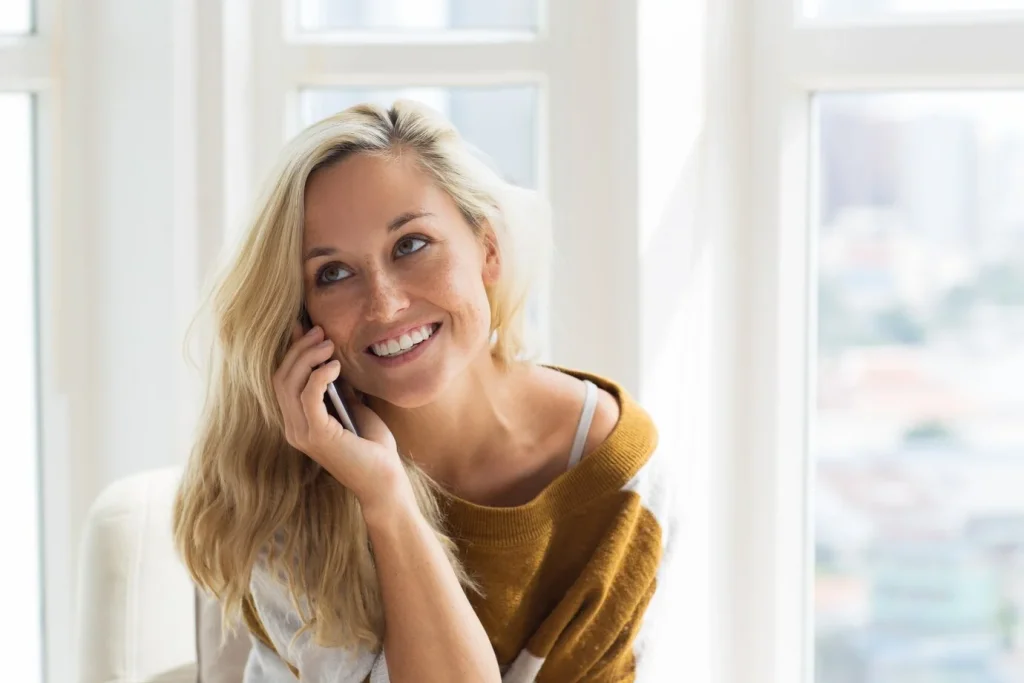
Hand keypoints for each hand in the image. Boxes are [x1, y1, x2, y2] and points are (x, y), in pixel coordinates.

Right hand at [273, 321, 410, 506]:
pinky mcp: (317, 435)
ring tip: (330, 345)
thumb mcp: (353, 409)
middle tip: (320, 331)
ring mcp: (302, 433)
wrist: (384, 479)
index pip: (281, 380)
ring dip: (308, 357)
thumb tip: (332, 359)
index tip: (305, 327)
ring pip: (289, 383)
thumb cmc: (372, 447)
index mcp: (298, 422)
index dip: (291, 352)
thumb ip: (338, 389)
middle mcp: (293, 428)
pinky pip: (308, 396)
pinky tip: (336, 366)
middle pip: (280, 377)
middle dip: (299, 349)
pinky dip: (319, 375)